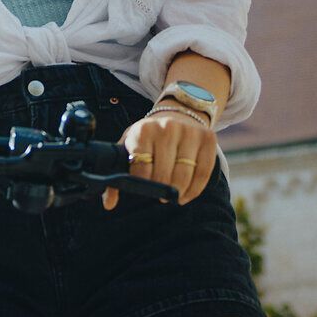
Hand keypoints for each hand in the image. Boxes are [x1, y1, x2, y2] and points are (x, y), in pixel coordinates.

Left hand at [102, 107, 216, 210]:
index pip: (142, 169)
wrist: (178, 112)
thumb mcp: (129, 146)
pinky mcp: (208, 138)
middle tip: (160, 195)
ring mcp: (189, 132)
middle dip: (161, 191)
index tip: (144, 188)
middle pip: (164, 175)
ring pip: (184, 176)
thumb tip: (109, 204)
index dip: (142, 184)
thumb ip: (116, 173)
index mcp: (143, 130)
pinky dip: (195, 190)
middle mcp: (167, 128)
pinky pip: (204, 173)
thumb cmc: (149, 136)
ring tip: (173, 196)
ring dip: (178, 193)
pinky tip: (186, 194)